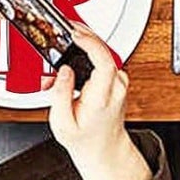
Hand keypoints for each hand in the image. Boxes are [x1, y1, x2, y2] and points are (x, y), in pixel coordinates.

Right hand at [49, 26, 152, 179]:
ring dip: (82, 48)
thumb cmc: (84, 138)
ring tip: (61, 56)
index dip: (91, 43)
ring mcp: (120, 80)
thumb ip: (60, 95)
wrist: (103, 147)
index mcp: (103, 97)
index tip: (75, 33)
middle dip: (83, 37)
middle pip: (103, 50)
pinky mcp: (118, 77)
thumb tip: (64, 70)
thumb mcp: (62, 123)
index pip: (104, 61)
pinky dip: (87, 56)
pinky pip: (102, 59)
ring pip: (102, 53)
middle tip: (63, 32)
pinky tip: (72, 64)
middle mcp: (116, 85)